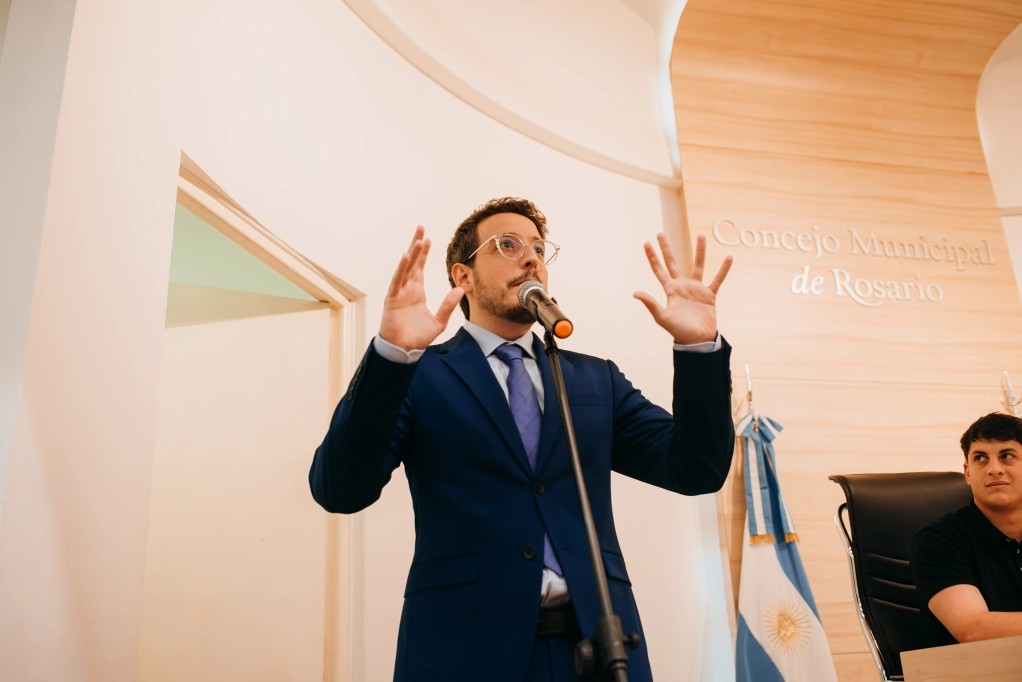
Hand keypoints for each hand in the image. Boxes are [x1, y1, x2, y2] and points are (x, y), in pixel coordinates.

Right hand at [379, 226, 464, 350]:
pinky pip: (397, 281)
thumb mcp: (439, 321)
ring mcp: (399, 293)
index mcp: (417, 292)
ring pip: (406, 268)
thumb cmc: (418, 337)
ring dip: (412, 253)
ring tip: (419, 239)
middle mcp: (407, 289)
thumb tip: (460, 289)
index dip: (424, 253)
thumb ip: (448, 305)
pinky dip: (401, 269)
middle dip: (416, 245)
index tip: (428, 238)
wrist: (404, 351)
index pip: (420, 267)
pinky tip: (405, 257)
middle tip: (421, 227)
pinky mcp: (392, 300)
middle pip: (412, 262)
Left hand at [633, 233, 731, 344]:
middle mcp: (682, 286)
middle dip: (666, 249)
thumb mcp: (663, 317)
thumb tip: (635, 293)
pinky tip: (728, 258)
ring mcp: (696, 289)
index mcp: (670, 290)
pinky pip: (717, 279)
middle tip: (660, 233)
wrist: (697, 341)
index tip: (646, 243)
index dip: (652, 257)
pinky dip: (723, 270)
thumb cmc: (679, 331)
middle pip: (673, 263)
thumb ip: (651, 304)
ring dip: (700, 251)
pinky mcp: (709, 295)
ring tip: (702, 235)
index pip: (659, 270)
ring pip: (698, 265)